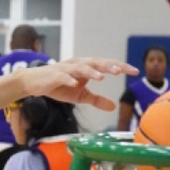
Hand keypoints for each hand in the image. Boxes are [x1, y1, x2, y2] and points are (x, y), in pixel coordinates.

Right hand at [20, 58, 137, 111]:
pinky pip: (63, 77)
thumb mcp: (80, 95)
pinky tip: (75, 83)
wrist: (35, 83)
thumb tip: (114, 107)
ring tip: (102, 77)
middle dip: (109, 66)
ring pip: (81, 68)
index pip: (107, 65)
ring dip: (91, 71)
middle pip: (97, 63)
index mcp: (87, 67)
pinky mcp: (54, 75)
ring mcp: (66, 69)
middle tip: (121, 71)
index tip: (135, 71)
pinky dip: (69, 79)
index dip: (120, 67)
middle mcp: (78, 64)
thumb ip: (97, 99)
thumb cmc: (59, 86)